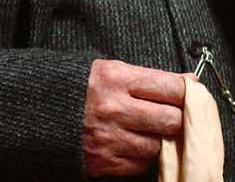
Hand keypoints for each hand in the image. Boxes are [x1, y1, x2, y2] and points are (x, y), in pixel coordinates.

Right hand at [83, 59, 186, 176]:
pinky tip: (134, 144)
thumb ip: (150, 78)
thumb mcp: (113, 70)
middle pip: (171, 120)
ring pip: (158, 146)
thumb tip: (189, 82)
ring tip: (151, 131)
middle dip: (179, 120)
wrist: (40, 112)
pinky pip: (139, 164)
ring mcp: (108, 137)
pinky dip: (142, 157)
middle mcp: (113, 108)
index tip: (194, 97)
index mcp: (117, 79)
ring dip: (160, 141)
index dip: (190, 93)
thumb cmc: (82, 89)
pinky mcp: (102, 161)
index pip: (172, 87)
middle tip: (176, 118)